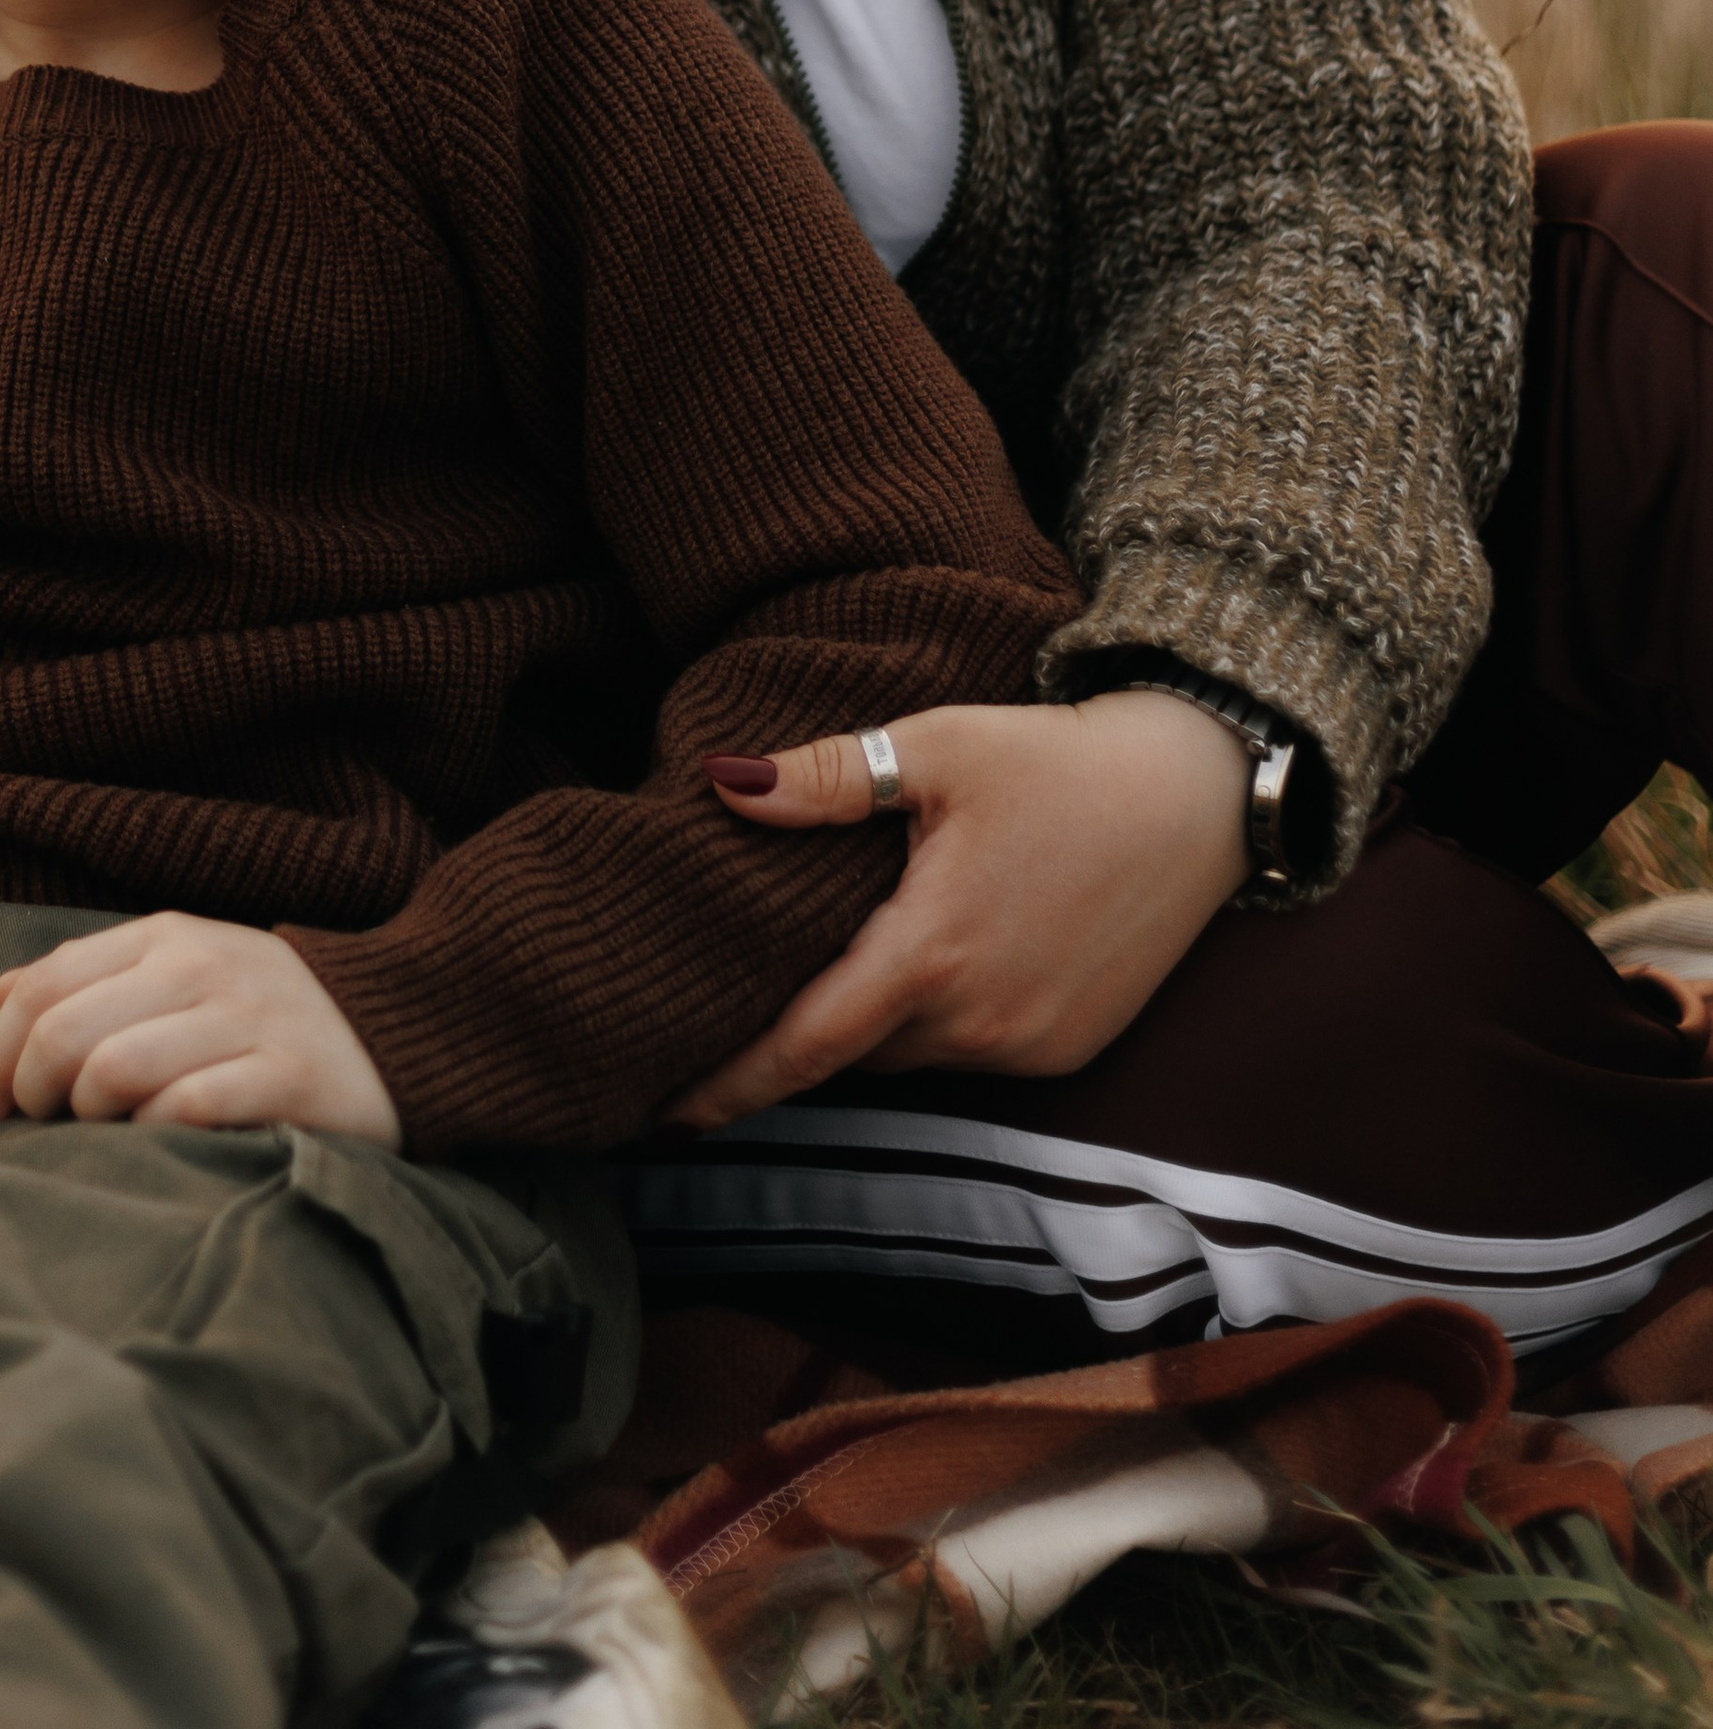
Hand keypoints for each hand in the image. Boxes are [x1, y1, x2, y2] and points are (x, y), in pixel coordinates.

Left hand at [0, 912, 401, 1144]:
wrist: (395, 1026)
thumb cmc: (259, 1010)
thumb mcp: (178, 968)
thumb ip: (91, 976)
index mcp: (167, 935)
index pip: (44, 984)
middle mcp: (204, 966)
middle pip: (67, 1032)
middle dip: (32, 1091)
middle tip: (40, 1125)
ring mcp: (248, 1019)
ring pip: (116, 1070)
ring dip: (87, 1117)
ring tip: (100, 1132)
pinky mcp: (289, 1076)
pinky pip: (188, 1109)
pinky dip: (153, 1134)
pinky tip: (158, 1143)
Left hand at [667, 693, 1252, 1128]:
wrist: (1198, 794)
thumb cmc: (1058, 762)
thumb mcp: (938, 748)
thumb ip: (827, 779)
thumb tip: (722, 784)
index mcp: (932, 954)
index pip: (805, 1046)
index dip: (730, 1085)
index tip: (662, 1114)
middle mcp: (979, 1023)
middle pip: (852, 1051)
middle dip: (794, 1038)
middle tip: (731, 1006)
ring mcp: (1029, 1047)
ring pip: (910, 1055)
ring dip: (870, 1025)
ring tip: (827, 975)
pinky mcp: (1068, 1049)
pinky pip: (969, 1054)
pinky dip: (934, 1024)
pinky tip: (926, 970)